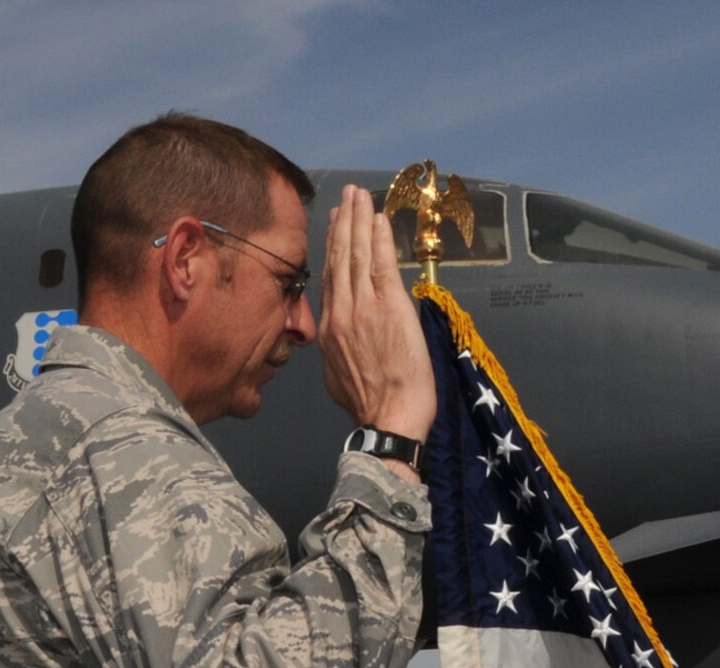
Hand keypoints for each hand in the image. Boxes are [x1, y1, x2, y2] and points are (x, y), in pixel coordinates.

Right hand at [317, 184, 435, 442]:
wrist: (388, 421)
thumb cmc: (371, 408)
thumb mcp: (340, 377)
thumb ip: (339, 351)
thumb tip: (342, 343)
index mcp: (330, 329)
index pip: (330, 279)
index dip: (331, 248)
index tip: (334, 225)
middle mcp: (342, 313)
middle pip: (339, 258)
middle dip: (343, 223)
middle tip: (346, 195)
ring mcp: (363, 308)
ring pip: (356, 254)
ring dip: (359, 221)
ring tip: (359, 195)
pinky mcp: (389, 308)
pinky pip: (381, 264)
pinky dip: (379, 239)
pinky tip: (378, 218)